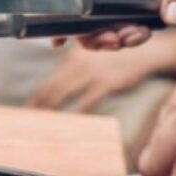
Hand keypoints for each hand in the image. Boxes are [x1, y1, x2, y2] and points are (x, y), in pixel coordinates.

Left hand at [27, 42, 157, 112]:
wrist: (145, 52)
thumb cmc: (119, 57)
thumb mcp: (95, 56)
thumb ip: (78, 67)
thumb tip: (62, 83)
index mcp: (74, 56)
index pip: (51, 79)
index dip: (39, 95)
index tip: (30, 108)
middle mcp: (79, 62)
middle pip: (53, 87)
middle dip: (40, 104)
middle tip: (29, 119)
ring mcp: (92, 72)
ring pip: (65, 92)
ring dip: (52, 108)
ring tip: (42, 122)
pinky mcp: (106, 83)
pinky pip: (86, 101)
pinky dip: (76, 112)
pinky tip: (70, 122)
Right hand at [72, 0, 175, 48]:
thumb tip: (170, 19)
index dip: (64, 17)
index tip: (61, 42)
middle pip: (86, 15)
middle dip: (99, 35)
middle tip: (122, 41)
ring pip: (103, 22)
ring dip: (117, 37)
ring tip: (142, 35)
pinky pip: (119, 21)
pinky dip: (127, 33)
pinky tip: (144, 33)